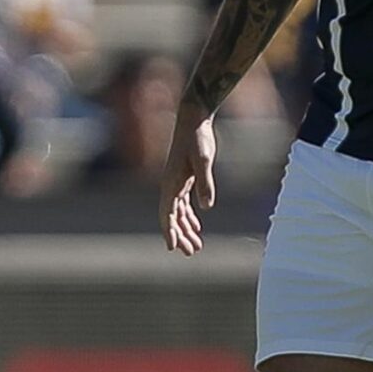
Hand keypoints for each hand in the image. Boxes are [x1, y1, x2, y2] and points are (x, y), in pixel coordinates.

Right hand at [159, 101, 216, 255]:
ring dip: (185, 228)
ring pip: (178, 212)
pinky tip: (197, 226)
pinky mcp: (185, 177)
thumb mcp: (204, 160)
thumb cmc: (197, 138)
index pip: (166, 213)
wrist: (194, 119)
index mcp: (170, 183)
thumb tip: (206, 207)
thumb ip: (205, 183)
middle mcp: (170, 184)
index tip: (172, 248)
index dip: (169, 231)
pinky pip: (183, 202)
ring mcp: (176, 181)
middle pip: (172, 217)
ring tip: (196, 245)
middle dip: (180, 235)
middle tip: (191, 253)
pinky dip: (189, 215)